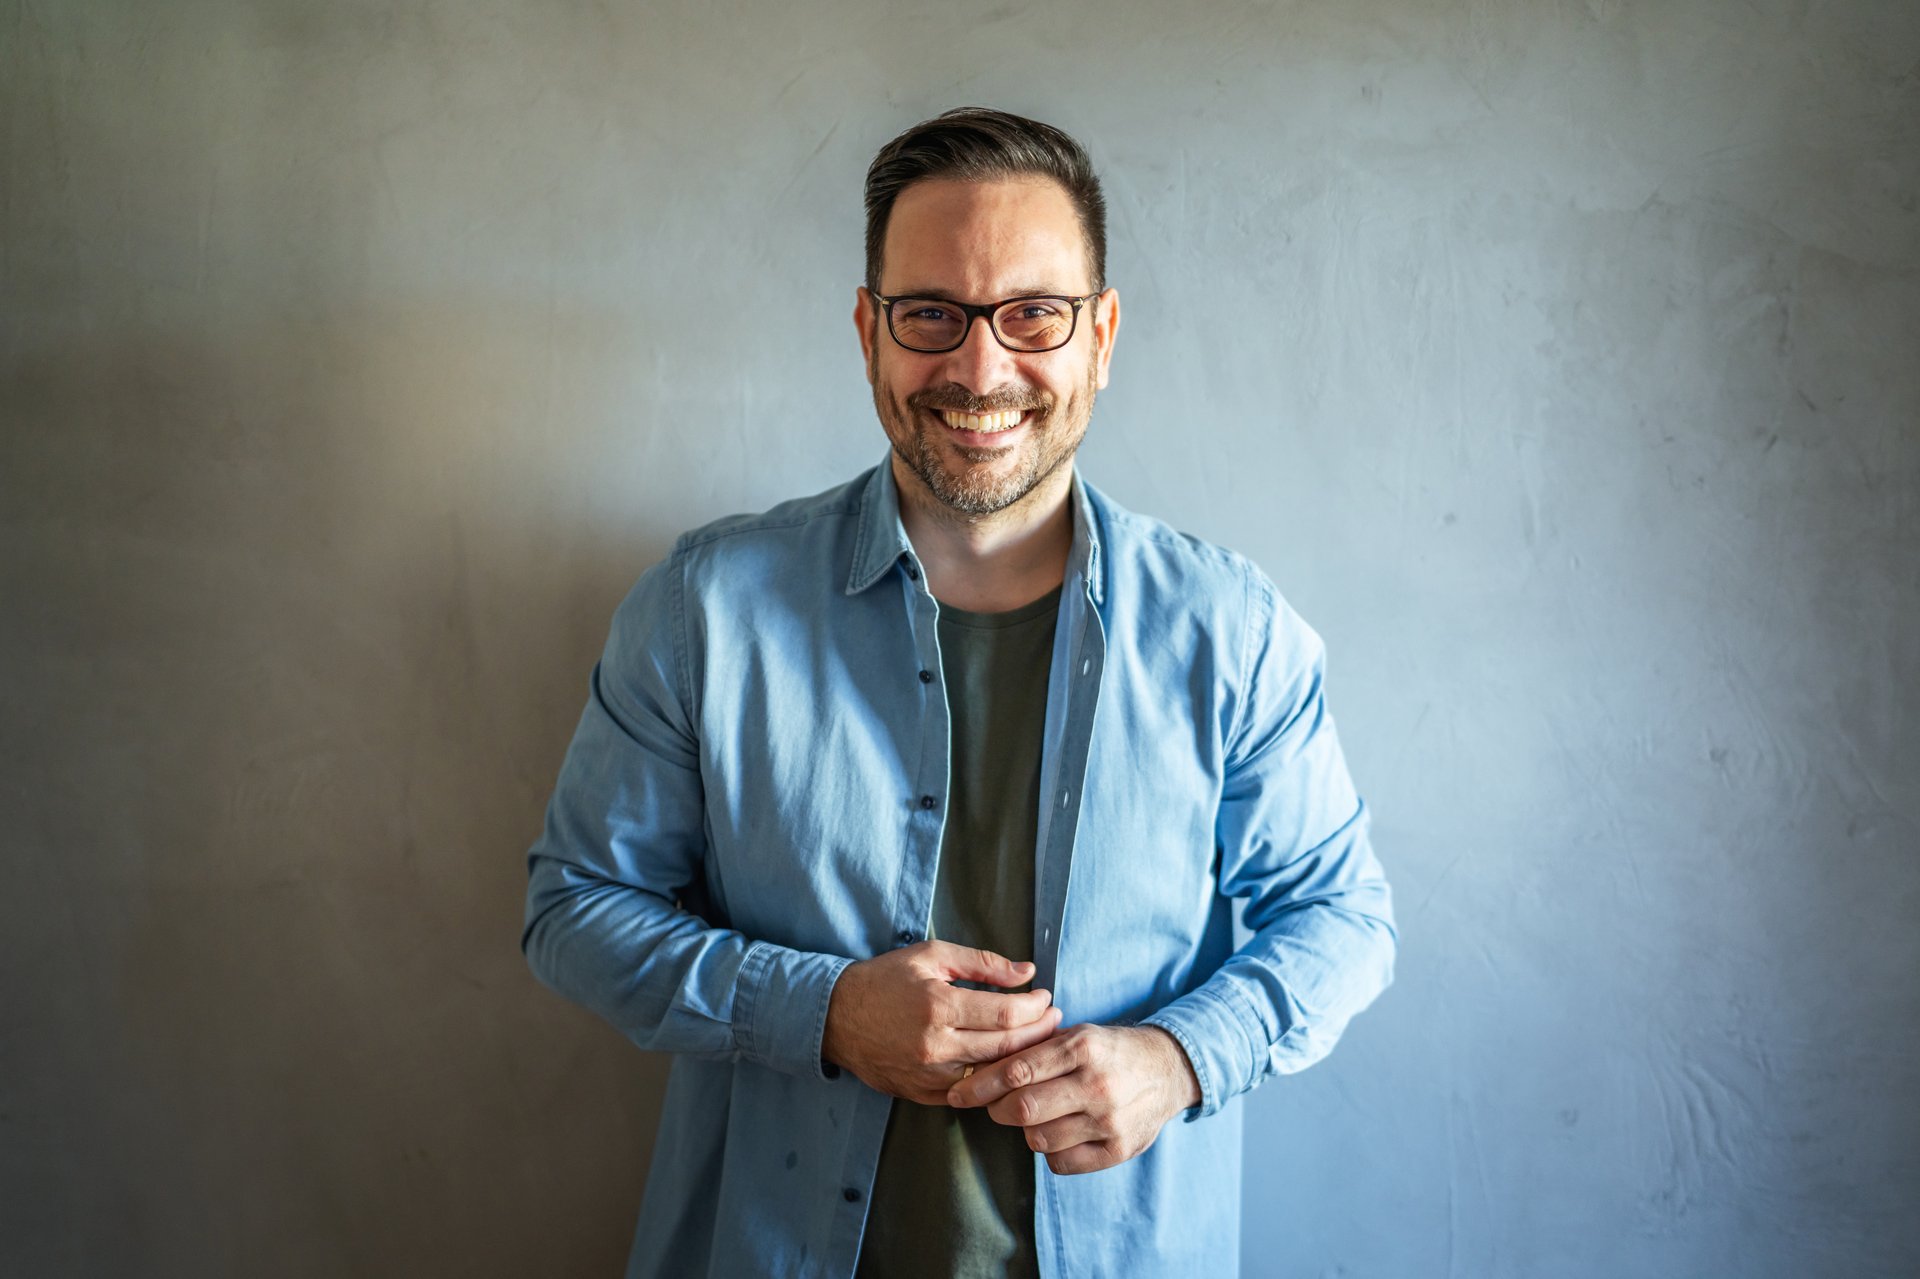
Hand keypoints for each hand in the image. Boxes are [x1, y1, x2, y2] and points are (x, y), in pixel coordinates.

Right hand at [822, 941, 1062, 1104]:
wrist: (837, 1016)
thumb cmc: (886, 979)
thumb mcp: (932, 956)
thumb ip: (983, 963)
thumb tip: (1026, 972)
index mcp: (938, 1006)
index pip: (1005, 1015)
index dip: (1035, 1008)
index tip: (1046, 997)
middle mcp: (935, 1046)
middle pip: (1005, 1047)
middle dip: (1038, 1033)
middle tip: (1055, 1019)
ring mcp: (929, 1076)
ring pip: (992, 1075)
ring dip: (1022, 1059)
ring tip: (1039, 1041)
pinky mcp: (923, 1094)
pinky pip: (971, 1093)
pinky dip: (993, 1079)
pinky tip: (1008, 1063)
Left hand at [946, 1023, 1200, 1173]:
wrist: (1168, 1069)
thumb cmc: (1110, 1050)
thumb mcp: (1078, 1035)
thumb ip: (1036, 1049)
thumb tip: (982, 1067)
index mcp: (1082, 1047)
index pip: (1017, 1070)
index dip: (981, 1085)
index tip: (959, 1093)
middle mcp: (1096, 1084)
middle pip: (1023, 1109)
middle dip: (997, 1109)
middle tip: (994, 1106)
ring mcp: (1109, 1120)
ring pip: (1039, 1139)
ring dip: (1026, 1130)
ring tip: (1034, 1117)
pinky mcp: (1118, 1149)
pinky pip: (1062, 1162)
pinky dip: (1051, 1151)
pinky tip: (1059, 1133)